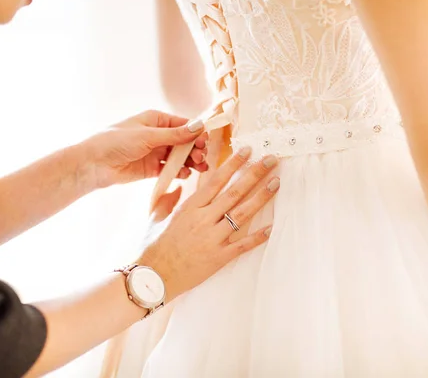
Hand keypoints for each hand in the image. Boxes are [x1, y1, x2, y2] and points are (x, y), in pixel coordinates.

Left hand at [81, 110, 208, 188]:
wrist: (94, 164)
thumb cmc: (116, 142)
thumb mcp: (147, 136)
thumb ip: (175, 135)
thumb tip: (199, 126)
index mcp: (156, 120)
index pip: (183, 125)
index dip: (196, 133)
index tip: (205, 142)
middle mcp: (157, 135)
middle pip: (184, 142)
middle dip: (195, 149)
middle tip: (201, 157)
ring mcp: (155, 152)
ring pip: (179, 156)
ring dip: (190, 161)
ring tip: (199, 168)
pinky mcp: (151, 168)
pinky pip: (170, 169)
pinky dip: (179, 172)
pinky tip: (184, 174)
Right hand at [138, 147, 279, 301]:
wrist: (153, 277)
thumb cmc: (152, 248)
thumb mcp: (155, 217)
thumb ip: (168, 199)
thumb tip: (178, 188)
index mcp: (189, 207)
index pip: (216, 180)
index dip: (233, 164)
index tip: (247, 151)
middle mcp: (203, 219)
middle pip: (234, 192)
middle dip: (255, 174)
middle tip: (271, 160)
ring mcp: (213, 238)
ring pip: (242, 213)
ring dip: (261, 197)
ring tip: (276, 183)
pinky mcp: (219, 257)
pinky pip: (242, 245)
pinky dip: (257, 236)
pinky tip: (271, 227)